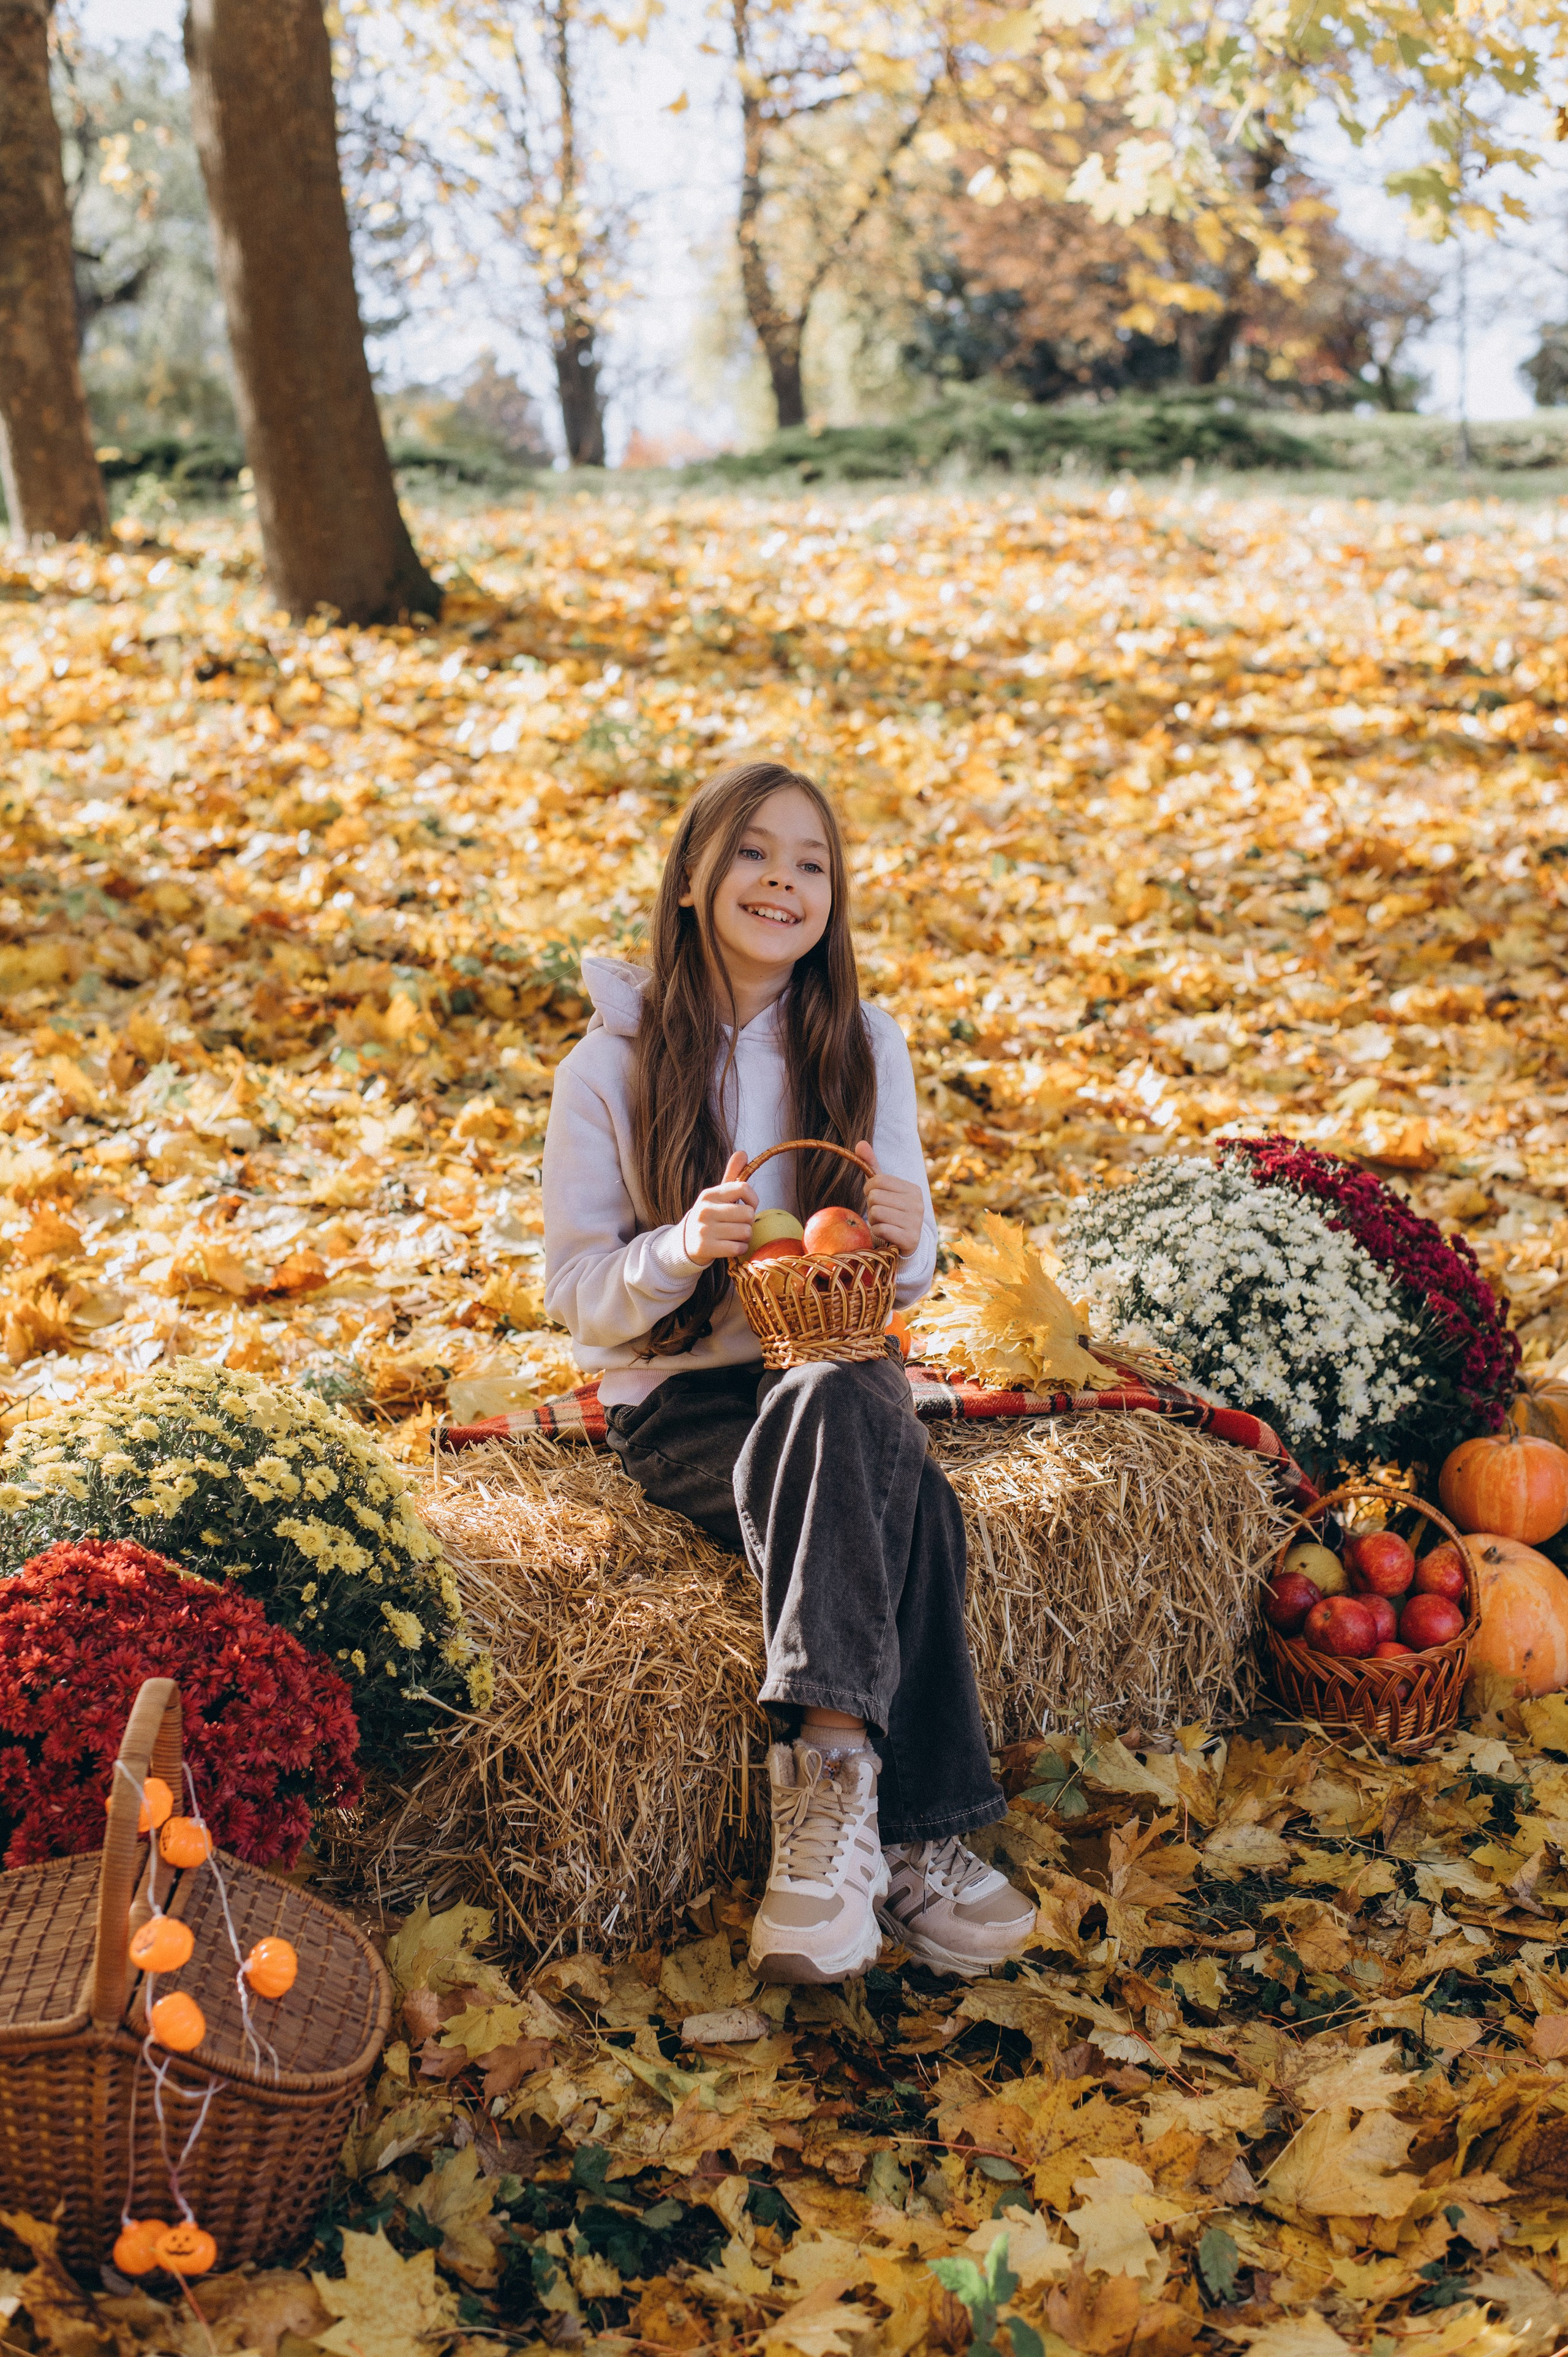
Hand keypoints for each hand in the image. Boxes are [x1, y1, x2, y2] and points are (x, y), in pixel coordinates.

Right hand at [682, 1150, 758, 1266]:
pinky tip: (731, 1246)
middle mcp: (705, 1210)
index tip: (749, 1206)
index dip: (753, 1199)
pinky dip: (739, 1249)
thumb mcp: (717, 1196)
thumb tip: (742, 1152)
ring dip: (744, 1237)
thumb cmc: (709, 1216)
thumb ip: (731, 1175)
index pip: (743, 1188)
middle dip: (748, 1222)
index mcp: (709, 1195)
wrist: (685, 1243)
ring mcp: (704, 1230)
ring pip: (745, 1232)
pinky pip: (738, 1248)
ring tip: (733, 1236)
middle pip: (748, 1214)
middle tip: (738, 1225)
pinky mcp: (705, 1248)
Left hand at [855, 1141, 923, 1256]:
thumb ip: (872, 1166)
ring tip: (884, 1223)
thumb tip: (860, 1142)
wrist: (907, 1242)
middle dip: (871, 1206)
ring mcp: (915, 1221)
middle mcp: (918, 1203)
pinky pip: (880, 1229)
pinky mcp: (910, 1238)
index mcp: (912, 1188)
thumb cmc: (892, 1211)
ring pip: (876, 1213)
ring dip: (873, 1220)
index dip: (869, 1190)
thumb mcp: (883, 1189)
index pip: (877, 1180)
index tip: (874, 1198)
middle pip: (874, 1197)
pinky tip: (886, 1234)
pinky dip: (877, 1232)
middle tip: (880, 1213)